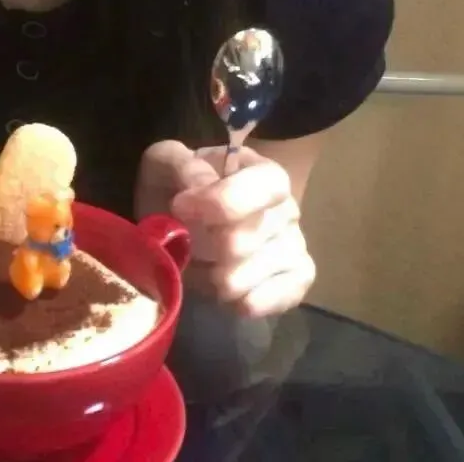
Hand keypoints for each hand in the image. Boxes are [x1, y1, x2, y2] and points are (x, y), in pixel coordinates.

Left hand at [138, 142, 314, 317]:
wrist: (190, 216)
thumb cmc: (180, 183)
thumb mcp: (169, 161)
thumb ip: (184, 168)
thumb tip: (200, 190)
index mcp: (263, 173)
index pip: (265, 187)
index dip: (222, 202)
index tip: (180, 207)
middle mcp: (287, 209)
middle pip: (245, 240)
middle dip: (205, 246)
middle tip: (184, 241)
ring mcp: (293, 247)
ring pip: (251, 275)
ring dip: (213, 277)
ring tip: (199, 264)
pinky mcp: (294, 281)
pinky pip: (278, 297)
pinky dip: (245, 301)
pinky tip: (225, 294)